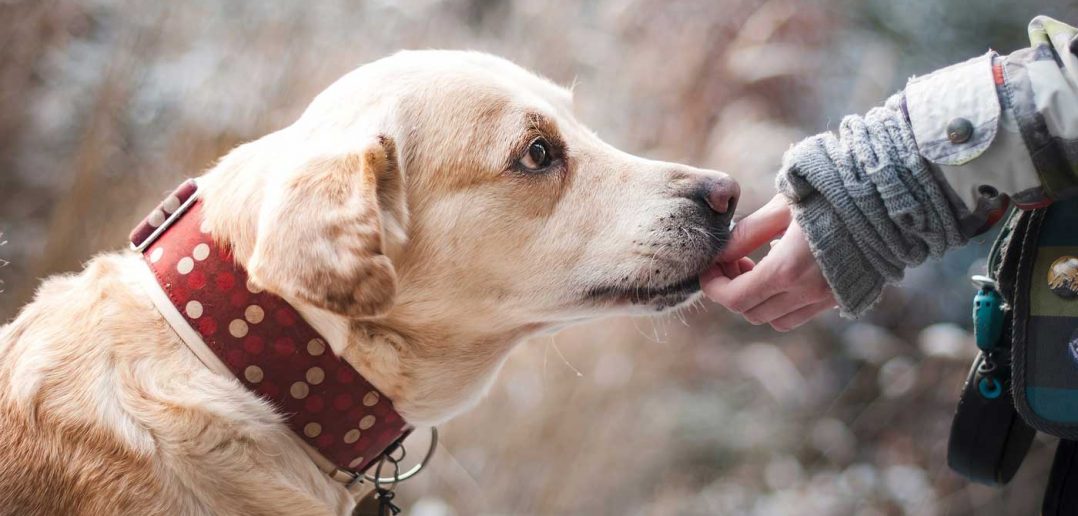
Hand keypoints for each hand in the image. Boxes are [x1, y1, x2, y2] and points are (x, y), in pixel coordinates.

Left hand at [702, 194, 835, 330]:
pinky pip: (801, 314)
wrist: (888, 199)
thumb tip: (720, 252)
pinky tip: (785, 270)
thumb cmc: (831, 194)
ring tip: (757, 266)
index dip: (714, 286)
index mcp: (787, 269)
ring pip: (776, 319)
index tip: (709, 268)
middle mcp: (807, 292)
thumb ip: (747, 233)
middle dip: (733, 291)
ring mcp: (827, 298)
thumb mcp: (782, 207)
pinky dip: (783, 302)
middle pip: (751, 312)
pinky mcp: (842, 297)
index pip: (735, 298)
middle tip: (733, 261)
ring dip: (758, 300)